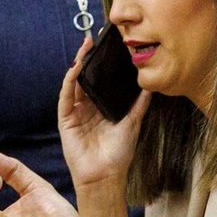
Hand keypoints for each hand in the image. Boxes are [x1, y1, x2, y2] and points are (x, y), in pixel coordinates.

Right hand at [58, 35, 150, 190]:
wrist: (105, 176)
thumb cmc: (118, 154)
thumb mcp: (133, 123)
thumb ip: (140, 104)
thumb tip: (150, 86)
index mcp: (101, 107)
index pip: (100, 81)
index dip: (102, 64)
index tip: (108, 47)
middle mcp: (87, 107)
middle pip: (85, 78)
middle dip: (88, 59)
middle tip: (93, 40)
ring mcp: (75, 112)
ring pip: (74, 83)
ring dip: (78, 64)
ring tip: (84, 48)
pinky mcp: (66, 119)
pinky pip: (66, 96)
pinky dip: (70, 81)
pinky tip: (76, 68)